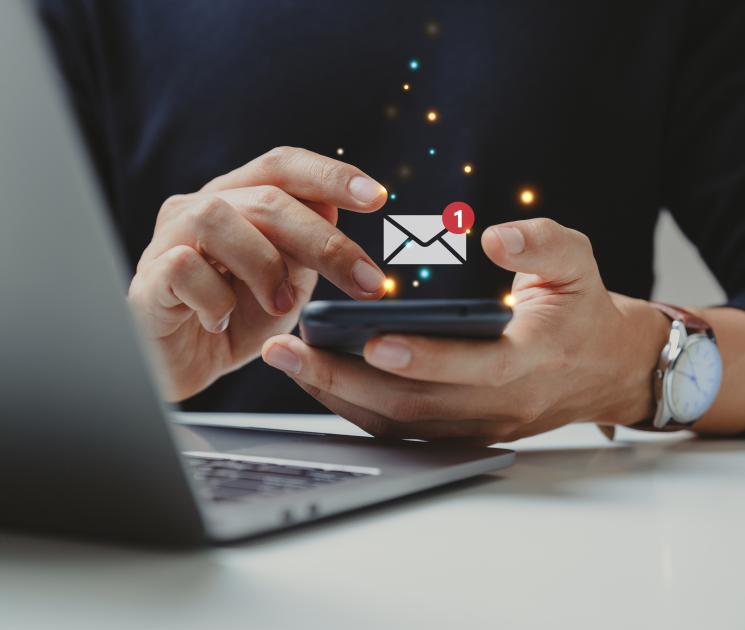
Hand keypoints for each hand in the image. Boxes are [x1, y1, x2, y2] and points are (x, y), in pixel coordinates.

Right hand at [128, 146, 387, 400]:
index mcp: (237, 200)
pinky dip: (216, 300)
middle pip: (265, 198)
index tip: (378, 198)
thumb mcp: (285, 284)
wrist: (184, 366)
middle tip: (367, 282)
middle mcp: (199, 207)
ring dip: (264, 266)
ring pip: (217, 218)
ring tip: (281, 306)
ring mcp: (168, 239)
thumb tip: (333, 211)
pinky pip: (183, 268)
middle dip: (324, 242)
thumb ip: (304, 249)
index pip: (283, 166)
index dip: (330, 175)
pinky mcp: (147, 278)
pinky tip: (222, 322)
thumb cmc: (235, 320)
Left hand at [261, 218, 670, 442]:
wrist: (603, 370)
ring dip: (338, 396)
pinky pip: (400, 428)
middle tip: (288, 351)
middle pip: (416, 405)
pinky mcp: (459, 432)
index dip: (426, 358)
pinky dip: (354, 407)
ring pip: (399, 423)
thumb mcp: (577, 264)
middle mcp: (500, 405)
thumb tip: (495, 237)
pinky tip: (317, 378)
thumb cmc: (582, 310)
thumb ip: (541, 245)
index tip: (373, 340)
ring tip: (287, 362)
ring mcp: (477, 426)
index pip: (476, 368)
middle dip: (345, 380)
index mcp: (532, 361)